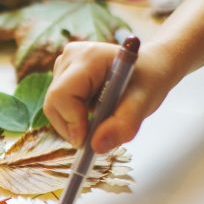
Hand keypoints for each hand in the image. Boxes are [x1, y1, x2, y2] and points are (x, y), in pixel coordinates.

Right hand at [43, 41, 175, 151]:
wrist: (151, 66)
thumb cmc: (148, 80)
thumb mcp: (143, 103)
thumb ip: (123, 125)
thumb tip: (96, 147)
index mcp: (89, 58)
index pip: (62, 94)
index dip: (71, 122)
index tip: (88, 141)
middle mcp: (71, 56)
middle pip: (53, 102)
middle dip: (70, 127)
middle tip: (94, 137)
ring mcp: (63, 63)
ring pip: (53, 106)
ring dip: (72, 123)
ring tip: (100, 117)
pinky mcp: (61, 73)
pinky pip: (57, 104)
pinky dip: (72, 117)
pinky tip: (93, 110)